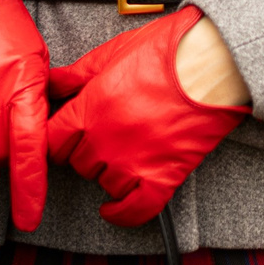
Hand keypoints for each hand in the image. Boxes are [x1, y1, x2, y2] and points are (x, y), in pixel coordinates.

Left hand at [45, 9, 247, 226]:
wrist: (215, 61)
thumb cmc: (169, 50)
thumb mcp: (114, 52)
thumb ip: (76, 74)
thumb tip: (48, 83)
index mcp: (93, 105)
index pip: (53, 140)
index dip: (57, 138)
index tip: (65, 137)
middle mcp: (108, 138)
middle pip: (78, 163)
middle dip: (85, 152)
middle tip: (101, 137)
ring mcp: (136, 161)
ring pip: (104, 184)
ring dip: (108, 173)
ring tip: (121, 154)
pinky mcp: (164, 176)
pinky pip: (135, 210)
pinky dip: (123, 214)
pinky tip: (115, 207)